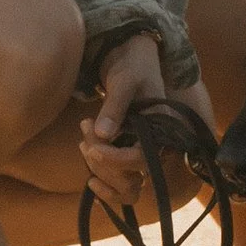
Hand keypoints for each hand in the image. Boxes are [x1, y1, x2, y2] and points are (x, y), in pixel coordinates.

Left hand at [78, 34, 215, 213]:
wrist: (132, 61)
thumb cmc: (132, 67)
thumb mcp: (123, 81)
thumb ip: (114, 107)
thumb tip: (102, 135)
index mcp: (162, 129)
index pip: (141, 158)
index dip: (115, 159)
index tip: (92, 146)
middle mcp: (158, 146)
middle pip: (132, 177)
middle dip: (103, 163)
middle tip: (84, 135)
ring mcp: (144, 152)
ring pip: (126, 184)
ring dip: (101, 172)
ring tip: (83, 143)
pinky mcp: (131, 153)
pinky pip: (122, 181)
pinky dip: (105, 182)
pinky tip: (88, 173)